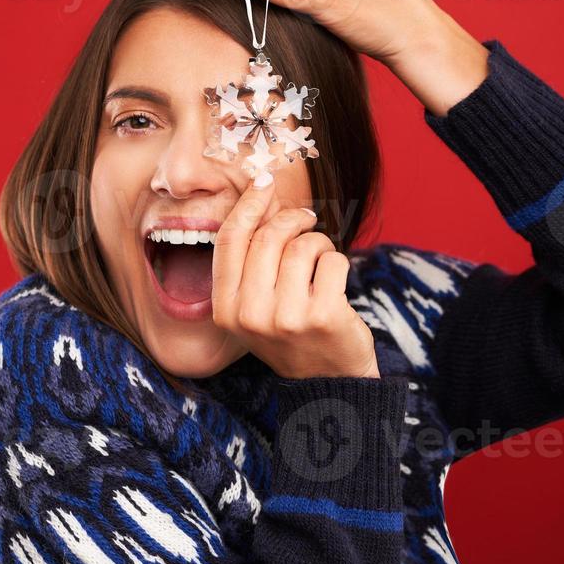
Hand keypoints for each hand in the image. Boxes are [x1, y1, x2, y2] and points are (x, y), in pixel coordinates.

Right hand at [211, 176, 379, 379]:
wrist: (329, 381)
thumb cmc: (292, 331)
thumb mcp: (256, 304)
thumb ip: (252, 257)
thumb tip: (262, 191)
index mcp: (226, 309)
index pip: (231, 240)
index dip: (249, 204)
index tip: (264, 182)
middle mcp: (251, 315)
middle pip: (269, 236)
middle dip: (292, 219)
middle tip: (306, 220)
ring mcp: (287, 318)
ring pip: (303, 245)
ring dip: (317, 243)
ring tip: (320, 259)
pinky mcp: (324, 316)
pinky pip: (333, 260)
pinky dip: (338, 262)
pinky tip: (334, 283)